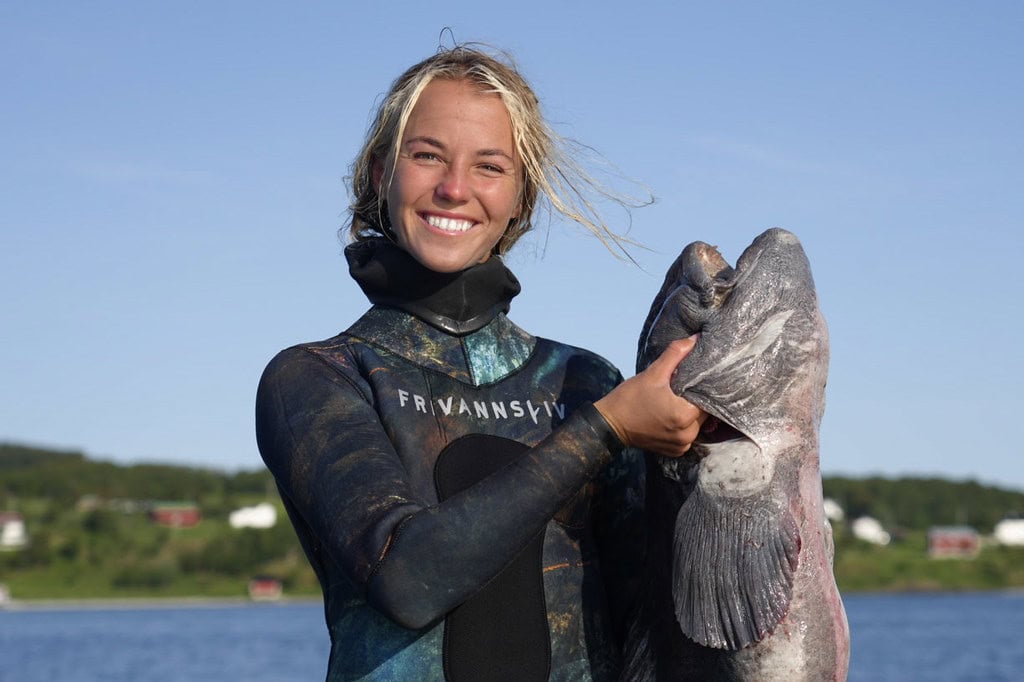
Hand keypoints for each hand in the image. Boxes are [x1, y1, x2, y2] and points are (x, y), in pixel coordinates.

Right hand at [594, 337, 706, 456]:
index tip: (696, 379)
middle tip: (685, 388)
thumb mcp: (652, 374)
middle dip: (696, 400)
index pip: (707, 399)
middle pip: (704, 413)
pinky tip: (673, 414)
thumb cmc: (630, 398)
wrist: (610, 425)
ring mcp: (681, 446)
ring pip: (697, 425)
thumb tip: (694, 339)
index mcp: (684, 416)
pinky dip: (684, 426)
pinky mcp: (675, 451)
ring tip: (679, 400)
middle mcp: (687, 435)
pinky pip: (688, 435)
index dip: (703, 387)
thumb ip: (675, 355)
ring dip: (691, 413)